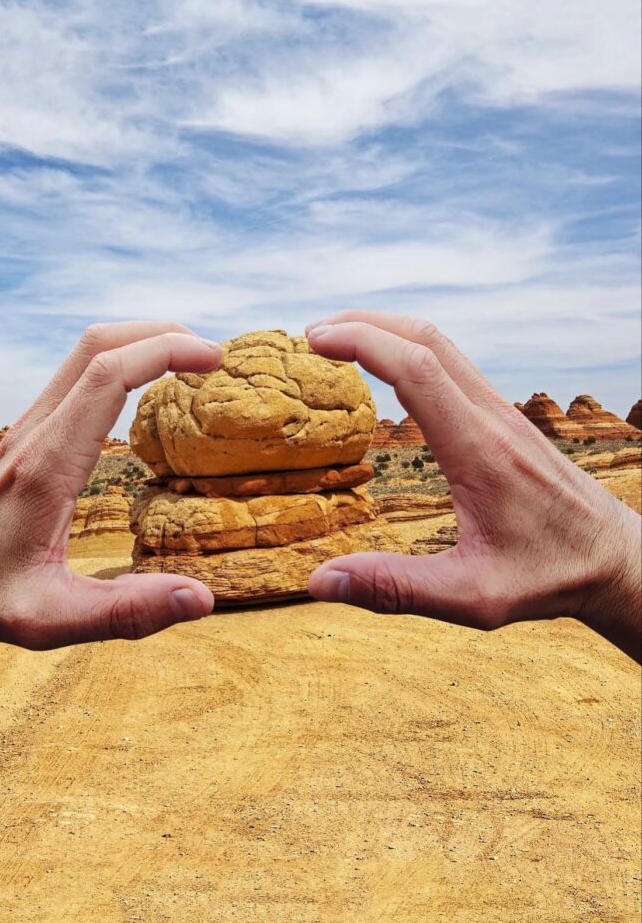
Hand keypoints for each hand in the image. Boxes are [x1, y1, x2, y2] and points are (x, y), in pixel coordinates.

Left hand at [0, 323, 222, 700]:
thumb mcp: (55, 619)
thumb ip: (129, 611)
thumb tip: (202, 598)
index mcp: (47, 465)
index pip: (107, 376)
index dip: (165, 352)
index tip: (214, 360)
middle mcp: (35, 433)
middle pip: (96, 345)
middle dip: (159, 334)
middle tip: (212, 356)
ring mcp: (27, 429)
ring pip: (84, 354)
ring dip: (138, 343)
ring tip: (188, 363)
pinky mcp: (27, 436)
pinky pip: (76, 378)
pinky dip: (118, 364)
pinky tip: (142, 389)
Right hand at [305, 311, 640, 660]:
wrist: (615, 560)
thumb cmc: (548, 578)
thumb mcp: (472, 598)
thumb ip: (395, 587)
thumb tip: (319, 581)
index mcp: (480, 451)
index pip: (416, 369)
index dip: (361, 343)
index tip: (314, 341)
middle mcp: (493, 419)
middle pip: (426, 339)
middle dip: (364, 324)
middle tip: (312, 335)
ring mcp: (503, 414)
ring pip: (442, 345)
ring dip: (388, 331)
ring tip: (338, 342)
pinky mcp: (506, 420)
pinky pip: (453, 365)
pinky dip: (410, 350)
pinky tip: (389, 370)